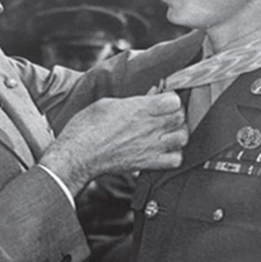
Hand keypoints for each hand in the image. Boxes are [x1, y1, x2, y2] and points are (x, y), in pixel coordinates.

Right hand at [40, 93, 187, 195]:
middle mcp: (149, 128)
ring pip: (182, 138)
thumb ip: (132, 101)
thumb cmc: (87, 128)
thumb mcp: (108, 103)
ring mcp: (150, 147)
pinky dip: (174, 155)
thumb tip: (146, 98)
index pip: (174, 100)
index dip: (171, 98)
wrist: (78, 154)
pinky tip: (165, 150)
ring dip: (177, 133)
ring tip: (168, 131)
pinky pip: (175, 160)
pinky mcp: (147, 163)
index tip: (164, 98)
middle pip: (180, 118)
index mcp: (139, 109)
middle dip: (176, 113)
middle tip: (166, 113)